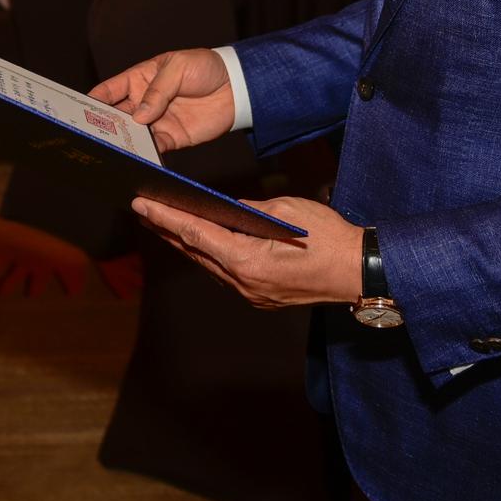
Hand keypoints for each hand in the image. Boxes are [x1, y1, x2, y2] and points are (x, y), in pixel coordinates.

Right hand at [90, 48, 235, 153]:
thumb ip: (157, 91)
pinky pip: (154, 149)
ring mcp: (156, 122)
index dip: (93, 100)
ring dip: (123, 143)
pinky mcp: (172, 138)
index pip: (109, 90)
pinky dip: (146, 155)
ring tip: (110, 152)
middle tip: (89, 136)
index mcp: (139, 79)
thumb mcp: (177, 68)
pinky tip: (137, 159)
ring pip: (132, 135)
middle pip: (116, 116)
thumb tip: (139, 116)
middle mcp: (143, 102)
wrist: (237, 87)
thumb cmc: (205, 67)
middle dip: (102, 126)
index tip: (77, 111)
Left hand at [130, 195, 363, 308]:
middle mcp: (243, 282)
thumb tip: (225, 210)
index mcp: (247, 261)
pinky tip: (199, 242)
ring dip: (185, 244)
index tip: (141, 203)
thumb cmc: (329, 238)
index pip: (196, 235)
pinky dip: (208, 255)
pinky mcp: (261, 297)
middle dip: (167, 229)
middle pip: (195, 253)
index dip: (165, 218)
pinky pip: (225, 273)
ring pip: (208, 265)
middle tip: (142, 208)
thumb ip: (248, 211)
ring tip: (162, 222)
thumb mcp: (285, 210)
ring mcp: (251, 294)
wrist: (359, 273)